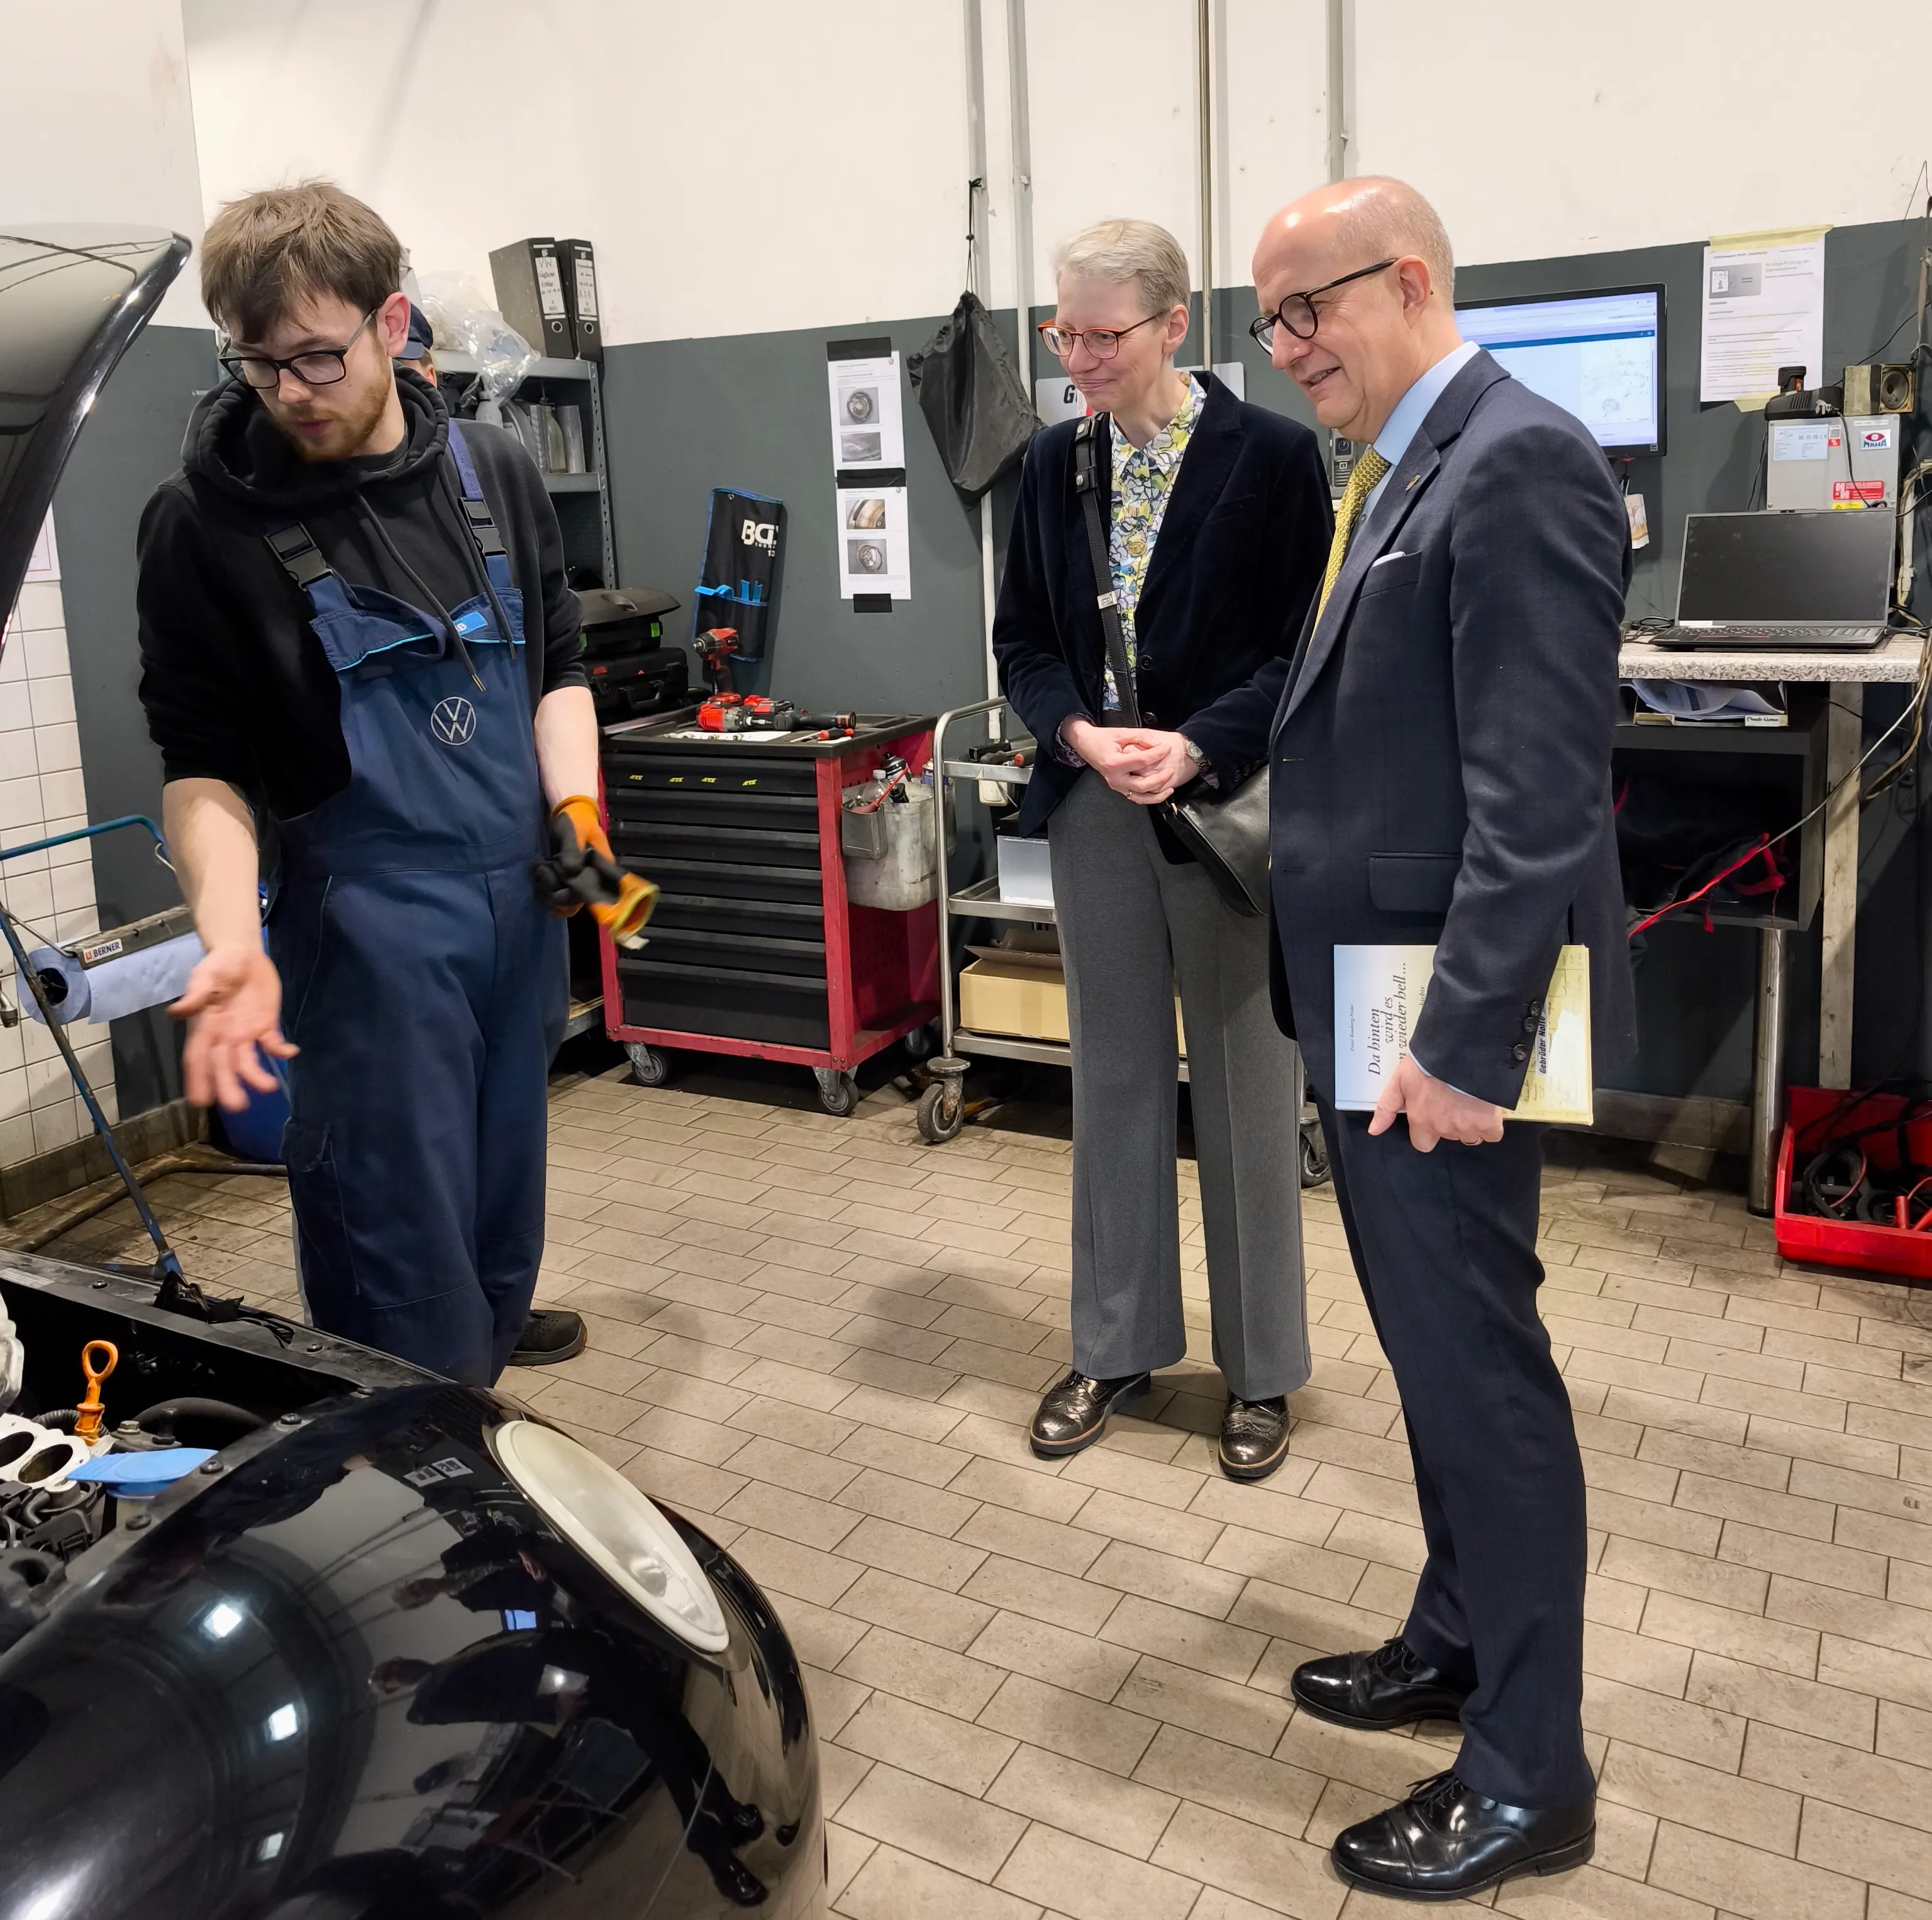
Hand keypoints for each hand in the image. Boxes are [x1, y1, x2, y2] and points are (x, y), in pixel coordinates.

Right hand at [170, 942, 296, 1112]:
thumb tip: (176, 1011)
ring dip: (256, 1076)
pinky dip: (281, 1050)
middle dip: (229, 1086)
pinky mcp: (266, 1026)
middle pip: (224, 1066)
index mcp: (205, 1027)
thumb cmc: (218, 965)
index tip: (200, 1100)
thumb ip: (195, 995)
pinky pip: (273, 1043)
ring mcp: (245, 1033)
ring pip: (248, 1061)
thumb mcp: (205, 975)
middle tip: (237, 1107)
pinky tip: (291, 1051)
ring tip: (269, 1087)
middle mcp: (223, 1037)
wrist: (243, 953)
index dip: (198, 1079)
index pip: (198, 1058)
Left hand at [532, 796, 657, 943]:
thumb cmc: (576, 820)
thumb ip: (572, 851)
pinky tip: (537, 869)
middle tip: (543, 872)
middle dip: (556, 893)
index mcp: (599, 870)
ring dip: (546, 888)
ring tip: (539, 867)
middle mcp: (590, 880)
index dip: (580, 902)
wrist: (569, 812)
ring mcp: (576, 880)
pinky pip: (554, 891)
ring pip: (562, 899)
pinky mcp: (564, 878)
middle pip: (575, 902)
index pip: (594, 896)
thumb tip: (570, 872)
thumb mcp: (574, 831)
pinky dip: (543, 885)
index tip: (559, 895)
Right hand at [1063, 718, 1200, 803]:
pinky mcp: (1119, 789)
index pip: (1141, 761)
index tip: (1167, 748)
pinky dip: (1150, 797)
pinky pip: (1136, 797)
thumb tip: (1158, 744)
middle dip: (1160, 779)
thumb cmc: (1102, 738)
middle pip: (1142, 785)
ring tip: (1170, 787)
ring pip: (1140, 797)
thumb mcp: (1121, 732)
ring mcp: (1116, 786)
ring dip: (1157, 794)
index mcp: (1114, 763)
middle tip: (1171, 770)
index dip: (1157, 754)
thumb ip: (1141, 736)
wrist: (1087, 745)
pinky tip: (1160, 792)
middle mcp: (1115, 778)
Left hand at [1368, 1055, 1505, 1151]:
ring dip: (1471, 1122)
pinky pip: (1492, 1134)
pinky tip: (1487, 1107)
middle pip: (1448, 1136)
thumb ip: (1387, 1108)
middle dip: (1450, 1122)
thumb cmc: (1427, 1063)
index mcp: (1422, 1121)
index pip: (1423, 1143)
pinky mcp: (1489, 1123)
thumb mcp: (1400, 1081)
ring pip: (1470, 1135)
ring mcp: (1467, 1128)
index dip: (1428, 1132)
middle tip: (1453, 1099)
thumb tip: (1374, 1131)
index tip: (1434, 1116)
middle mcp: (1443, 1129)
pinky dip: (1491, 1123)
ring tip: (1470, 1100)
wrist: (1461, 1052)